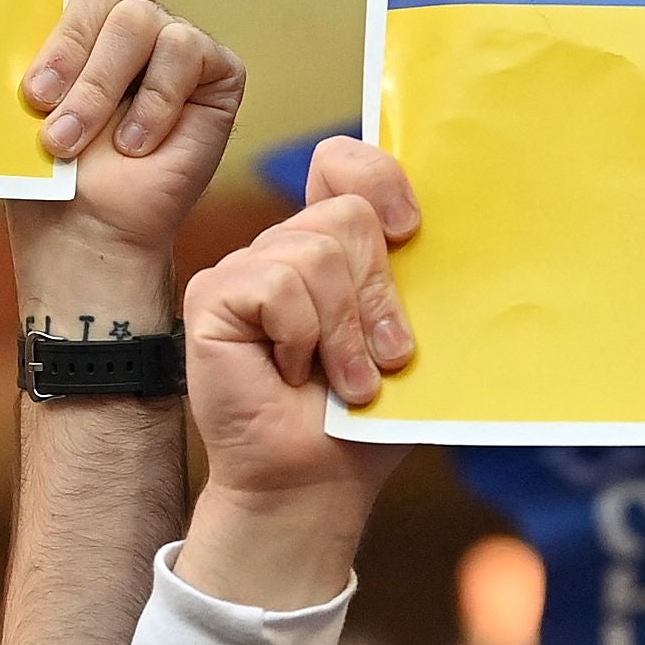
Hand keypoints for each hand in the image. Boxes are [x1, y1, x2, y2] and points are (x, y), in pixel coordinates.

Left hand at [7, 0, 244, 309]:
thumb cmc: (40, 161)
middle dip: (70, 37)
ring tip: (64, 138)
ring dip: (95, 86)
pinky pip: (181, 55)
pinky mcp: (217, 72)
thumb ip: (29, 27)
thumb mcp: (20, 84)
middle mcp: (137, 8)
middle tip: (37, 94)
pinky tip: (131, 144)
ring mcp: (180, 38)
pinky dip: (149, 104)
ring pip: (138, 19)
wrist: (79, 229)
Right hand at [173, 144, 422, 607]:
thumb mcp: (405, 339)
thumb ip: (408, 279)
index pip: (343, 164)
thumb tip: (431, 230)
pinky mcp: (213, 296)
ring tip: (345, 381)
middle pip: (346, 215)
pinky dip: (301, 337)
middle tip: (383, 359)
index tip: (409, 231)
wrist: (316, 480)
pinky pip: (278, 287)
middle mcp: (284, 248)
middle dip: (377, 295)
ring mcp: (244, 269)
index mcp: (330, 248)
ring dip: (344, 332)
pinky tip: (288, 373)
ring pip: (314, 253)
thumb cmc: (364, 421)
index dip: (379, 177)